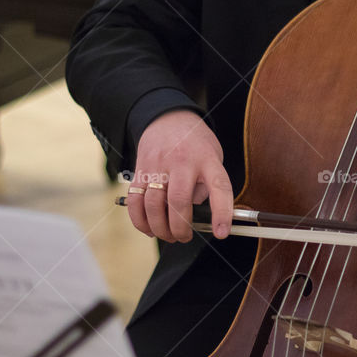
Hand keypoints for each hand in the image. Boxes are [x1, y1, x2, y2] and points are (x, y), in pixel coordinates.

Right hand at [127, 110, 233, 242]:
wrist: (167, 118)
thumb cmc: (195, 143)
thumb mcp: (213, 156)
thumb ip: (208, 184)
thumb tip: (194, 212)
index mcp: (207, 159)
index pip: (219, 186)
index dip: (221, 212)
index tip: (221, 233)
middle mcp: (182, 161)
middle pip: (178, 201)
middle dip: (181, 228)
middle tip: (184, 237)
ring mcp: (158, 165)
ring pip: (153, 204)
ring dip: (160, 228)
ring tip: (168, 236)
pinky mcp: (140, 170)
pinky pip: (135, 200)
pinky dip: (140, 220)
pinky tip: (149, 228)